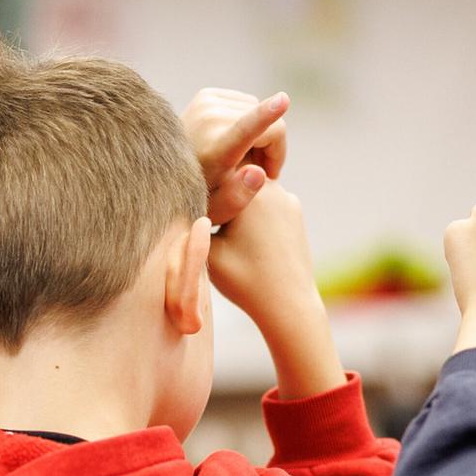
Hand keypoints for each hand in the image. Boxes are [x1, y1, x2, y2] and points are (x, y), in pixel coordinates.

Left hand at [179, 89, 287, 225]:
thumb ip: (241, 195)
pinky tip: (238, 142)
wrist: (164, 173)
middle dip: (273, 149)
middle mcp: (209, 121)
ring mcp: (206, 103)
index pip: (245, 130)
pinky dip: (249, 119)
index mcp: (216, 150)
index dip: (267, 115)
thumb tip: (260, 173)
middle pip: (271, 126)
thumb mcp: (221, 208)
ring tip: (248, 161)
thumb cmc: (199, 198)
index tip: (283, 100)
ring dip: (262, 135)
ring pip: (261, 111)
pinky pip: (246, 102)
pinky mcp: (206, 95)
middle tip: (262, 174)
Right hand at [207, 177, 343, 399]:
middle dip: (219, 196)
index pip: (214, 171)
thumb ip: (193, 221)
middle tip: (208, 221)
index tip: (192, 210)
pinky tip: (249, 241)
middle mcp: (271, 187)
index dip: (198, 188)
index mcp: (247, 188)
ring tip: (229, 235)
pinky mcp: (295, 213)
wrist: (289, 304)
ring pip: (251, 192)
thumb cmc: (244, 279)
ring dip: (237, 206)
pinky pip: (267, 205)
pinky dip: (254, 217)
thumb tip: (179, 204)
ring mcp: (288, 199)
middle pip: (234, 179)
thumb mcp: (206, 250)